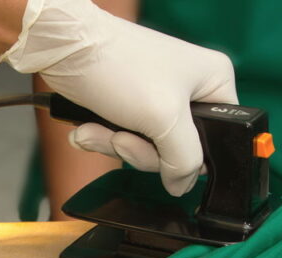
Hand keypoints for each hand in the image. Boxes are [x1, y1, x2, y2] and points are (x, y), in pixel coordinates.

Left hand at [0, 0, 237, 195]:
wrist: (62, 48)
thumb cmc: (117, 65)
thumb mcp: (164, 119)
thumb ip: (184, 159)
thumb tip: (182, 184)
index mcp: (213, 81)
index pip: (219, 138)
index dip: (189, 157)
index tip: (163, 158)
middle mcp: (188, 88)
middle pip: (176, 149)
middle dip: (140, 151)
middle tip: (122, 137)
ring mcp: (156, 96)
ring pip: (145, 147)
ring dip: (114, 145)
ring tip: (96, 129)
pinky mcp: (127, 102)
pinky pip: (122, 137)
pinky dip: (102, 137)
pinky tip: (86, 128)